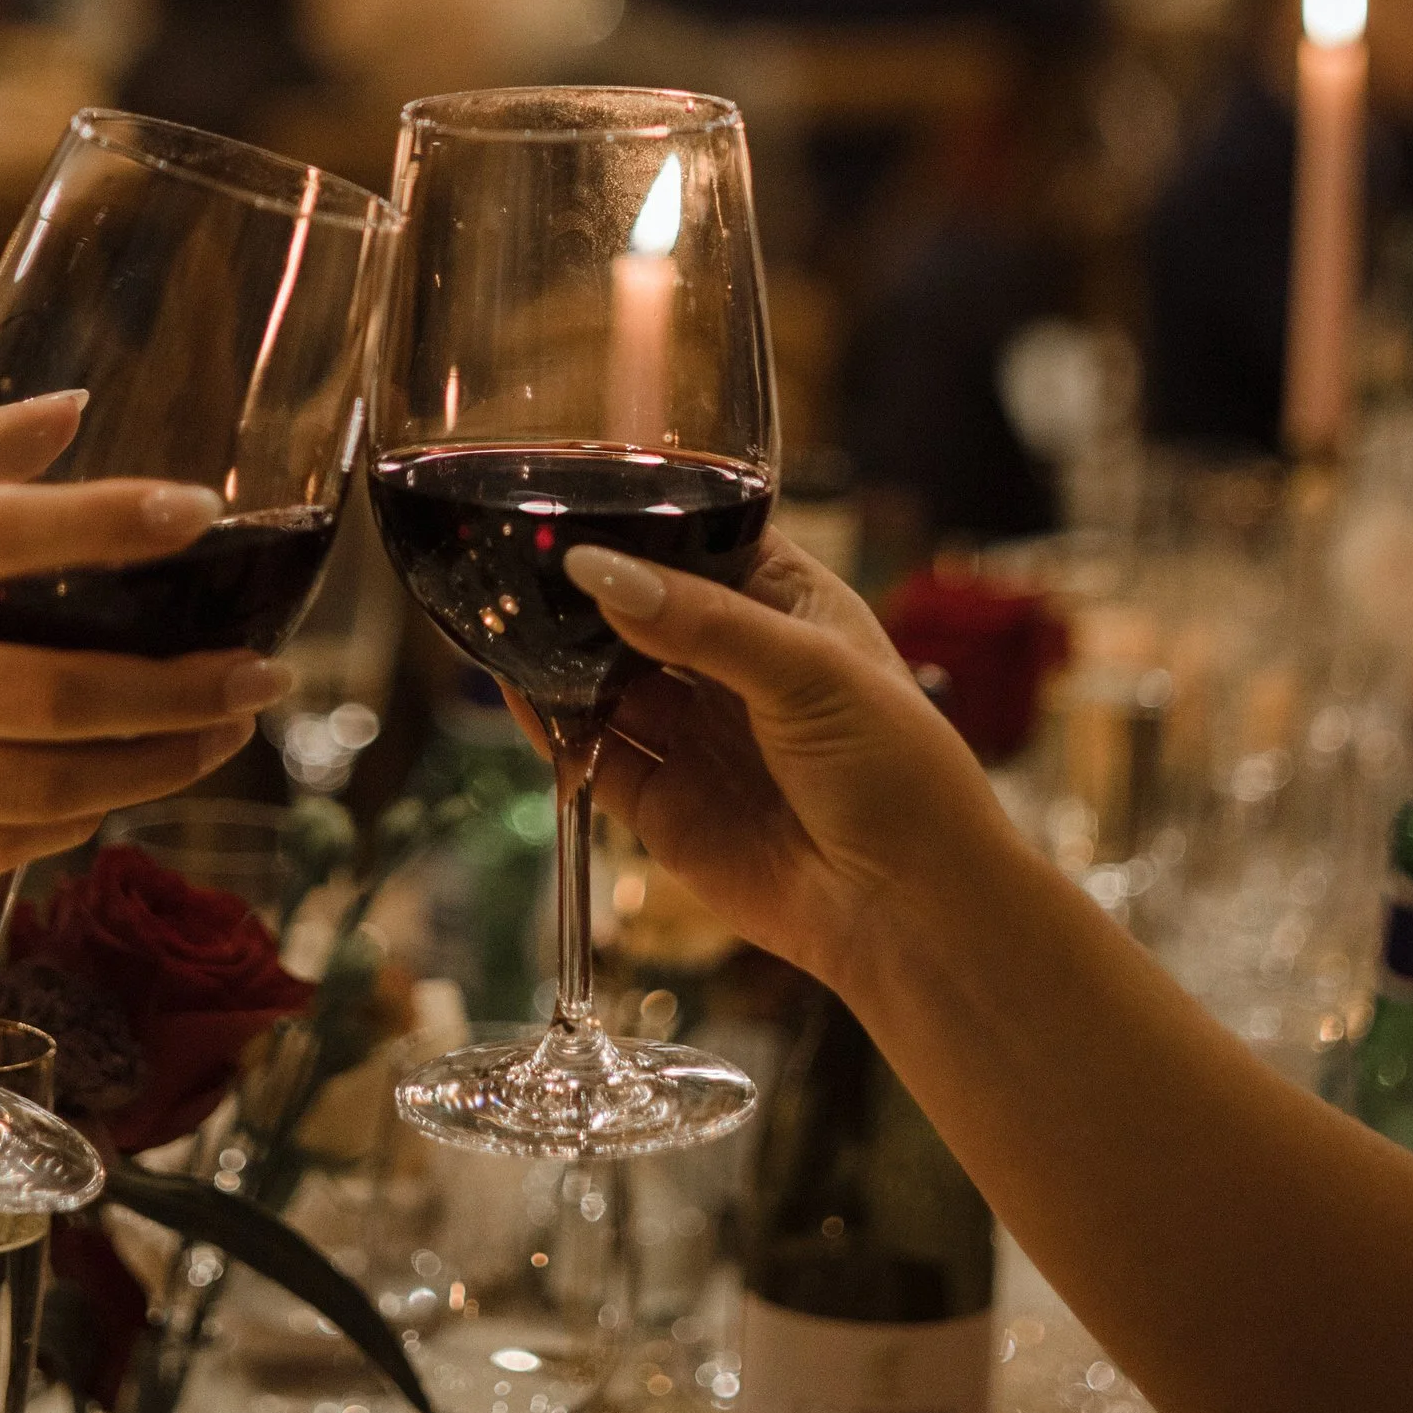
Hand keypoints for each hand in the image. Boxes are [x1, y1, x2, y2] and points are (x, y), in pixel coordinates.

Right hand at [0, 413, 283, 869]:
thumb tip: (76, 410)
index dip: (105, 525)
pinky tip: (125, 788)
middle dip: (172, 696)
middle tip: (261, 672)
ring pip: (31, 792)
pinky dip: (68, 825)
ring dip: (148, 770)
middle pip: (44, 701)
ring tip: (225, 732)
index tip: (196, 511)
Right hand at [545, 532, 988, 993]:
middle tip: (522, 561)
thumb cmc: (898, 775)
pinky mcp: (664, 803)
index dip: (645, 521)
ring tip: (503, 617)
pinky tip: (520, 691)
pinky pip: (593, 753)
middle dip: (585, 591)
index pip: (702, 540)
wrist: (909, 911)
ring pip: (606, 679)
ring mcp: (697, 733)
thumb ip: (701, 621)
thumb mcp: (810, 671)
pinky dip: (552, 725)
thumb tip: (597, 570)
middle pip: (640, 609)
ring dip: (559, 654)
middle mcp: (735, 663)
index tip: (576, 500)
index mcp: (788, 607)